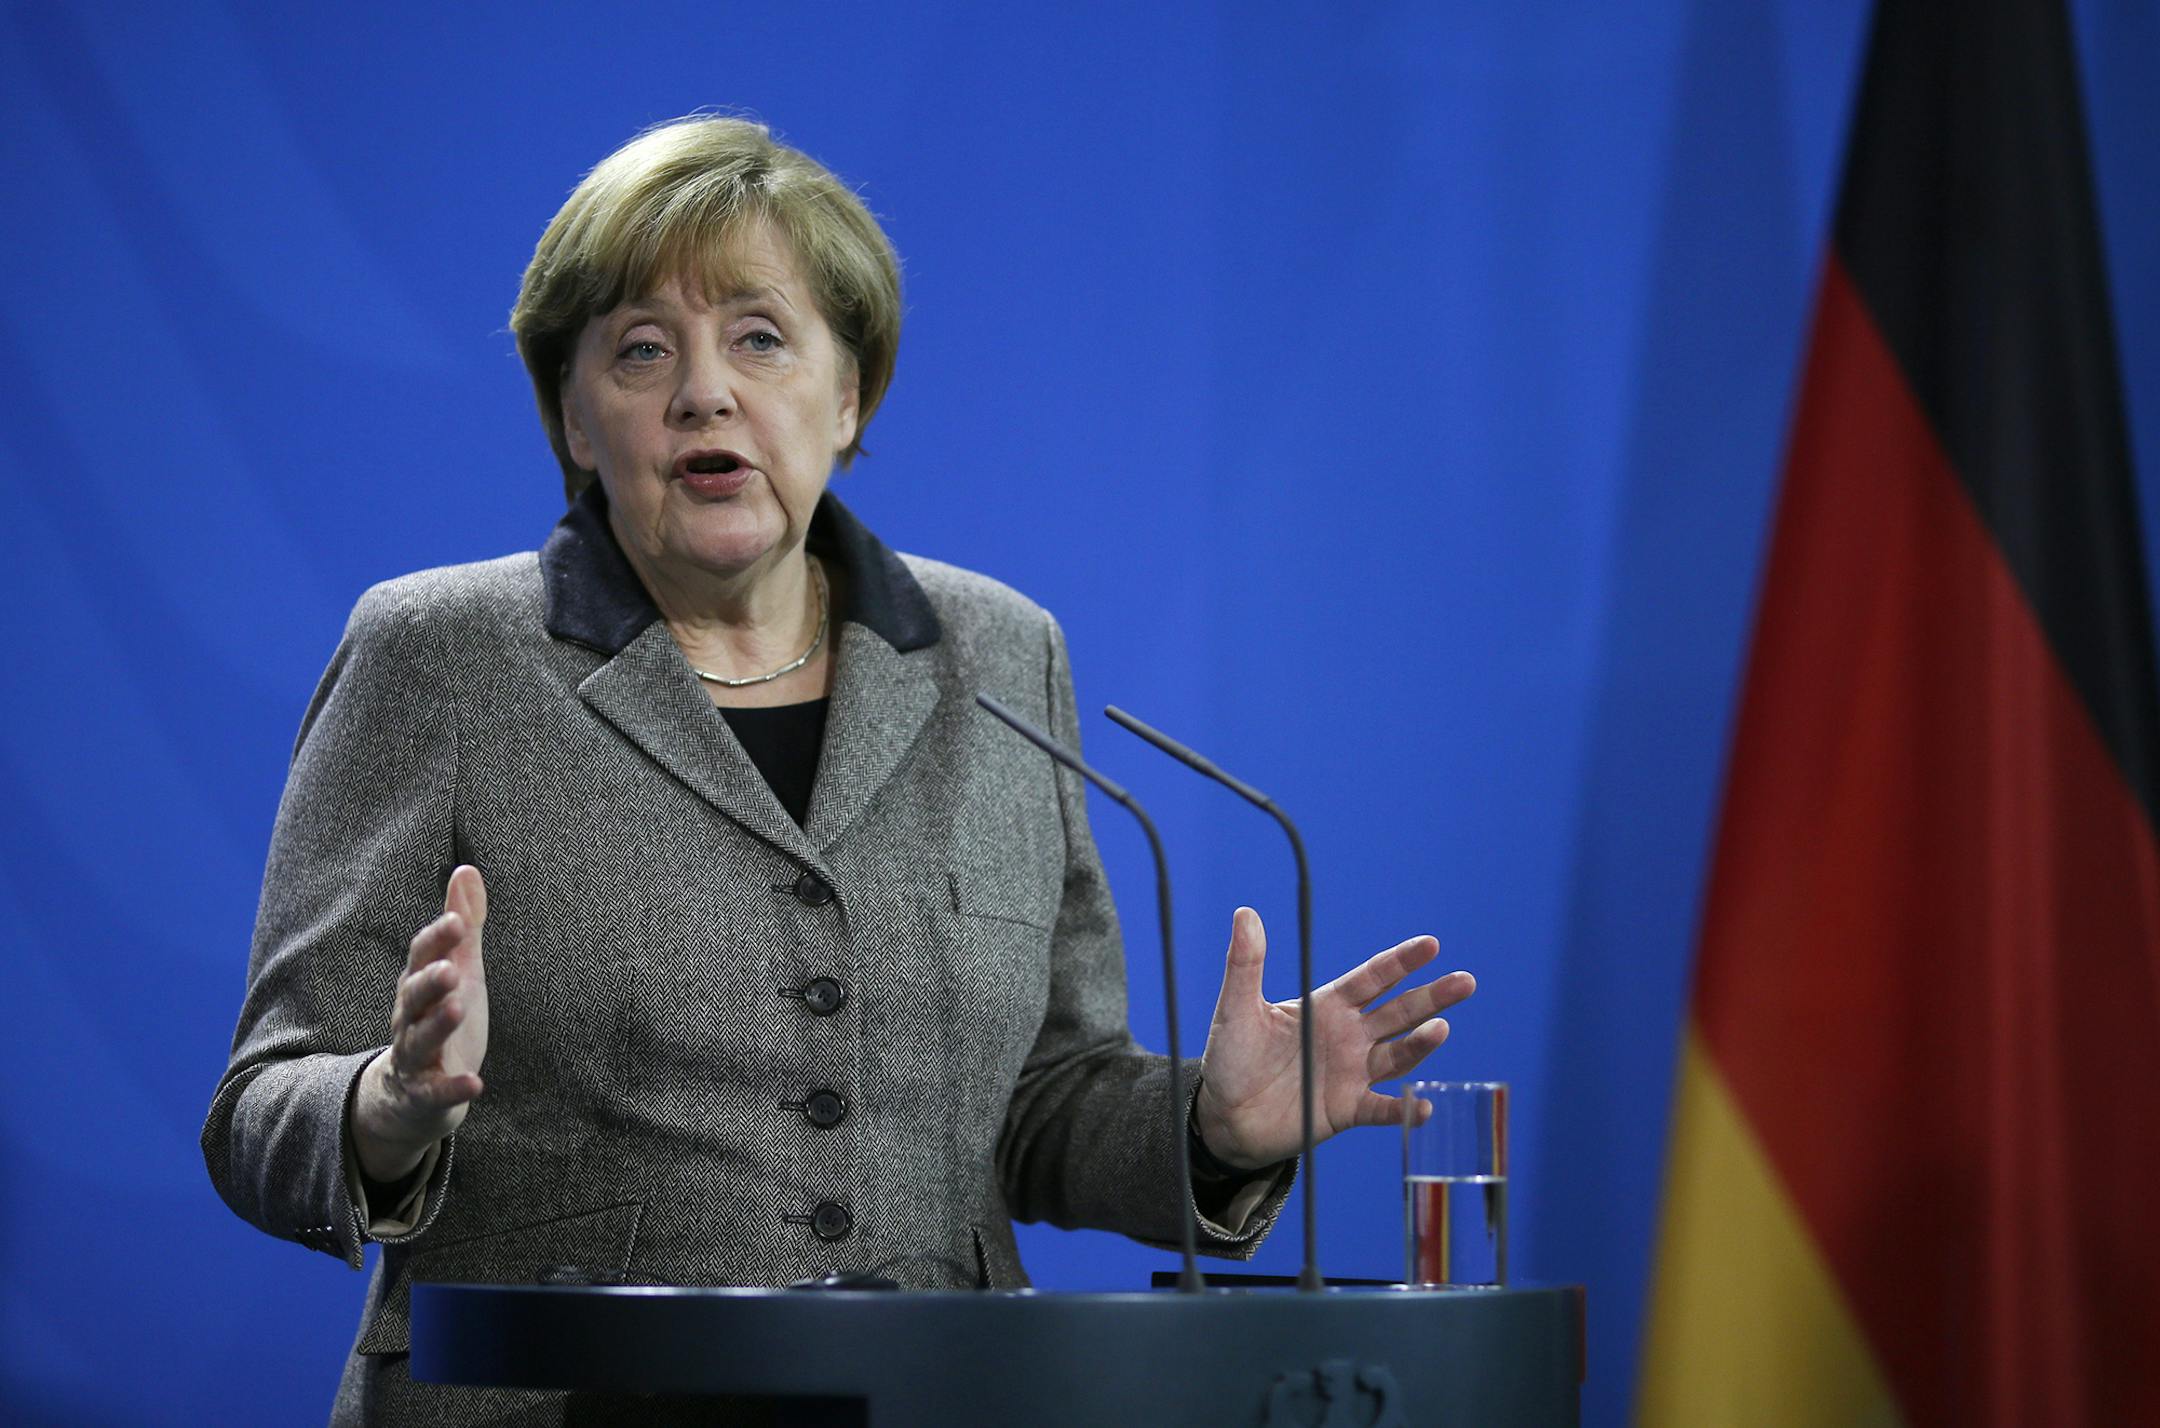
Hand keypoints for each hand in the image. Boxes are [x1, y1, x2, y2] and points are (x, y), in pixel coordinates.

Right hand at [352, 866, 489, 1181]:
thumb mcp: (458, 970)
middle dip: (429, 981)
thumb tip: (467, 869)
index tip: (457, 919)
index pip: (421, 957)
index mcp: (419, 984)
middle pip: (413, 997)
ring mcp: (414, 1057)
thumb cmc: (442, 1018)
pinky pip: (434, 1092)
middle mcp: (410, 1018)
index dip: (437, 939)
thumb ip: (464, 926)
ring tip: (458, 1009)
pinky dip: (451, 1089)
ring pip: (418, 1040)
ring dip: (437, 1025)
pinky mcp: (424, 1093)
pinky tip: (475, 1084)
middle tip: (451, 967)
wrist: (411, 1095)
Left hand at [1194, 907, 1473, 1169]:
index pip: (1373, 978)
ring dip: (1420, 1044)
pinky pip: (1381, 1109)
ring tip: (1440, 1029)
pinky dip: (1402, 1110)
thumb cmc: (1231, 1058)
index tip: (1431, 945)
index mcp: (1328, 1006)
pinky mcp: (1347, 1110)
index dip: (1402, 962)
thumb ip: (1246, 964)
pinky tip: (1423, 1107)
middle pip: (1399, 1012)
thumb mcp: (1237, 1008)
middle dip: (1432, 997)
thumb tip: (1245, 914)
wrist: (1224, 1116)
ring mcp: (1352, 1073)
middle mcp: (1348, 1036)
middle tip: (1466, 982)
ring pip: (1397, 1055)